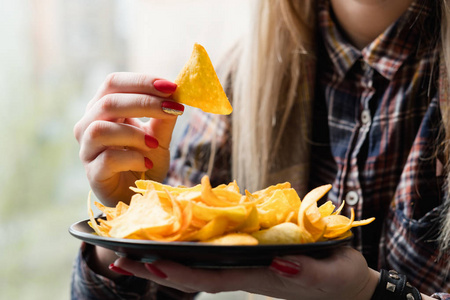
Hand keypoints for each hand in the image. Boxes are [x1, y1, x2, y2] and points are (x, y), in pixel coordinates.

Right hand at [74, 73, 183, 205]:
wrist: (139, 195)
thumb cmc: (144, 160)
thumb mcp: (159, 135)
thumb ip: (164, 116)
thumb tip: (175, 92)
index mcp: (103, 109)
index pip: (113, 83)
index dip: (141, 81)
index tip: (170, 86)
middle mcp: (88, 125)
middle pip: (108, 103)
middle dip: (144, 102)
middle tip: (173, 108)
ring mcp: (87, 150)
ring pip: (100, 130)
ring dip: (134, 133)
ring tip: (155, 143)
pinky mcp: (93, 173)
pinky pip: (107, 159)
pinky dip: (132, 158)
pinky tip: (146, 163)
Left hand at [112, 246, 378, 299]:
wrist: (347, 285)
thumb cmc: (341, 281)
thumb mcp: (330, 276)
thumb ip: (306, 273)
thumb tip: (277, 264)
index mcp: (259, 279)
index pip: (212, 279)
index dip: (181, 273)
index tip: (149, 264)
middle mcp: (246, 272)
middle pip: (196, 273)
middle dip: (159, 268)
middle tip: (121, 258)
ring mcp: (248, 264)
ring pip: (201, 263)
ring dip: (168, 256)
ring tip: (135, 248)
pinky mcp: (253, 254)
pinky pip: (216, 252)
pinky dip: (192, 246)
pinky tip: (177, 235)